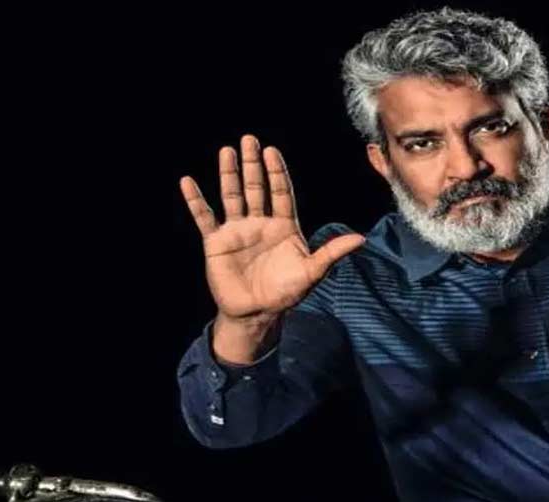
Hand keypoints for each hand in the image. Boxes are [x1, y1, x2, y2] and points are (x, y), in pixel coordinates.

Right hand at [180, 135, 363, 321]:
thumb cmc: (285, 293)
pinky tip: (188, 182)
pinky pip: (204, 216)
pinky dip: (195, 200)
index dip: (277, 172)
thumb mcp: (311, 272)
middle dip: (252, 165)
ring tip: (226, 151)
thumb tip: (360, 239)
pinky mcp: (216, 241)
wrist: (256, 313)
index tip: (272, 152)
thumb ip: (331, 253)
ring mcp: (237, 230)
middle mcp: (259, 223)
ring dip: (228, 174)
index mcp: (283, 226)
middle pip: (256, 188)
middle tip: (249, 139)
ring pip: (231, 195)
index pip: (281, 192)